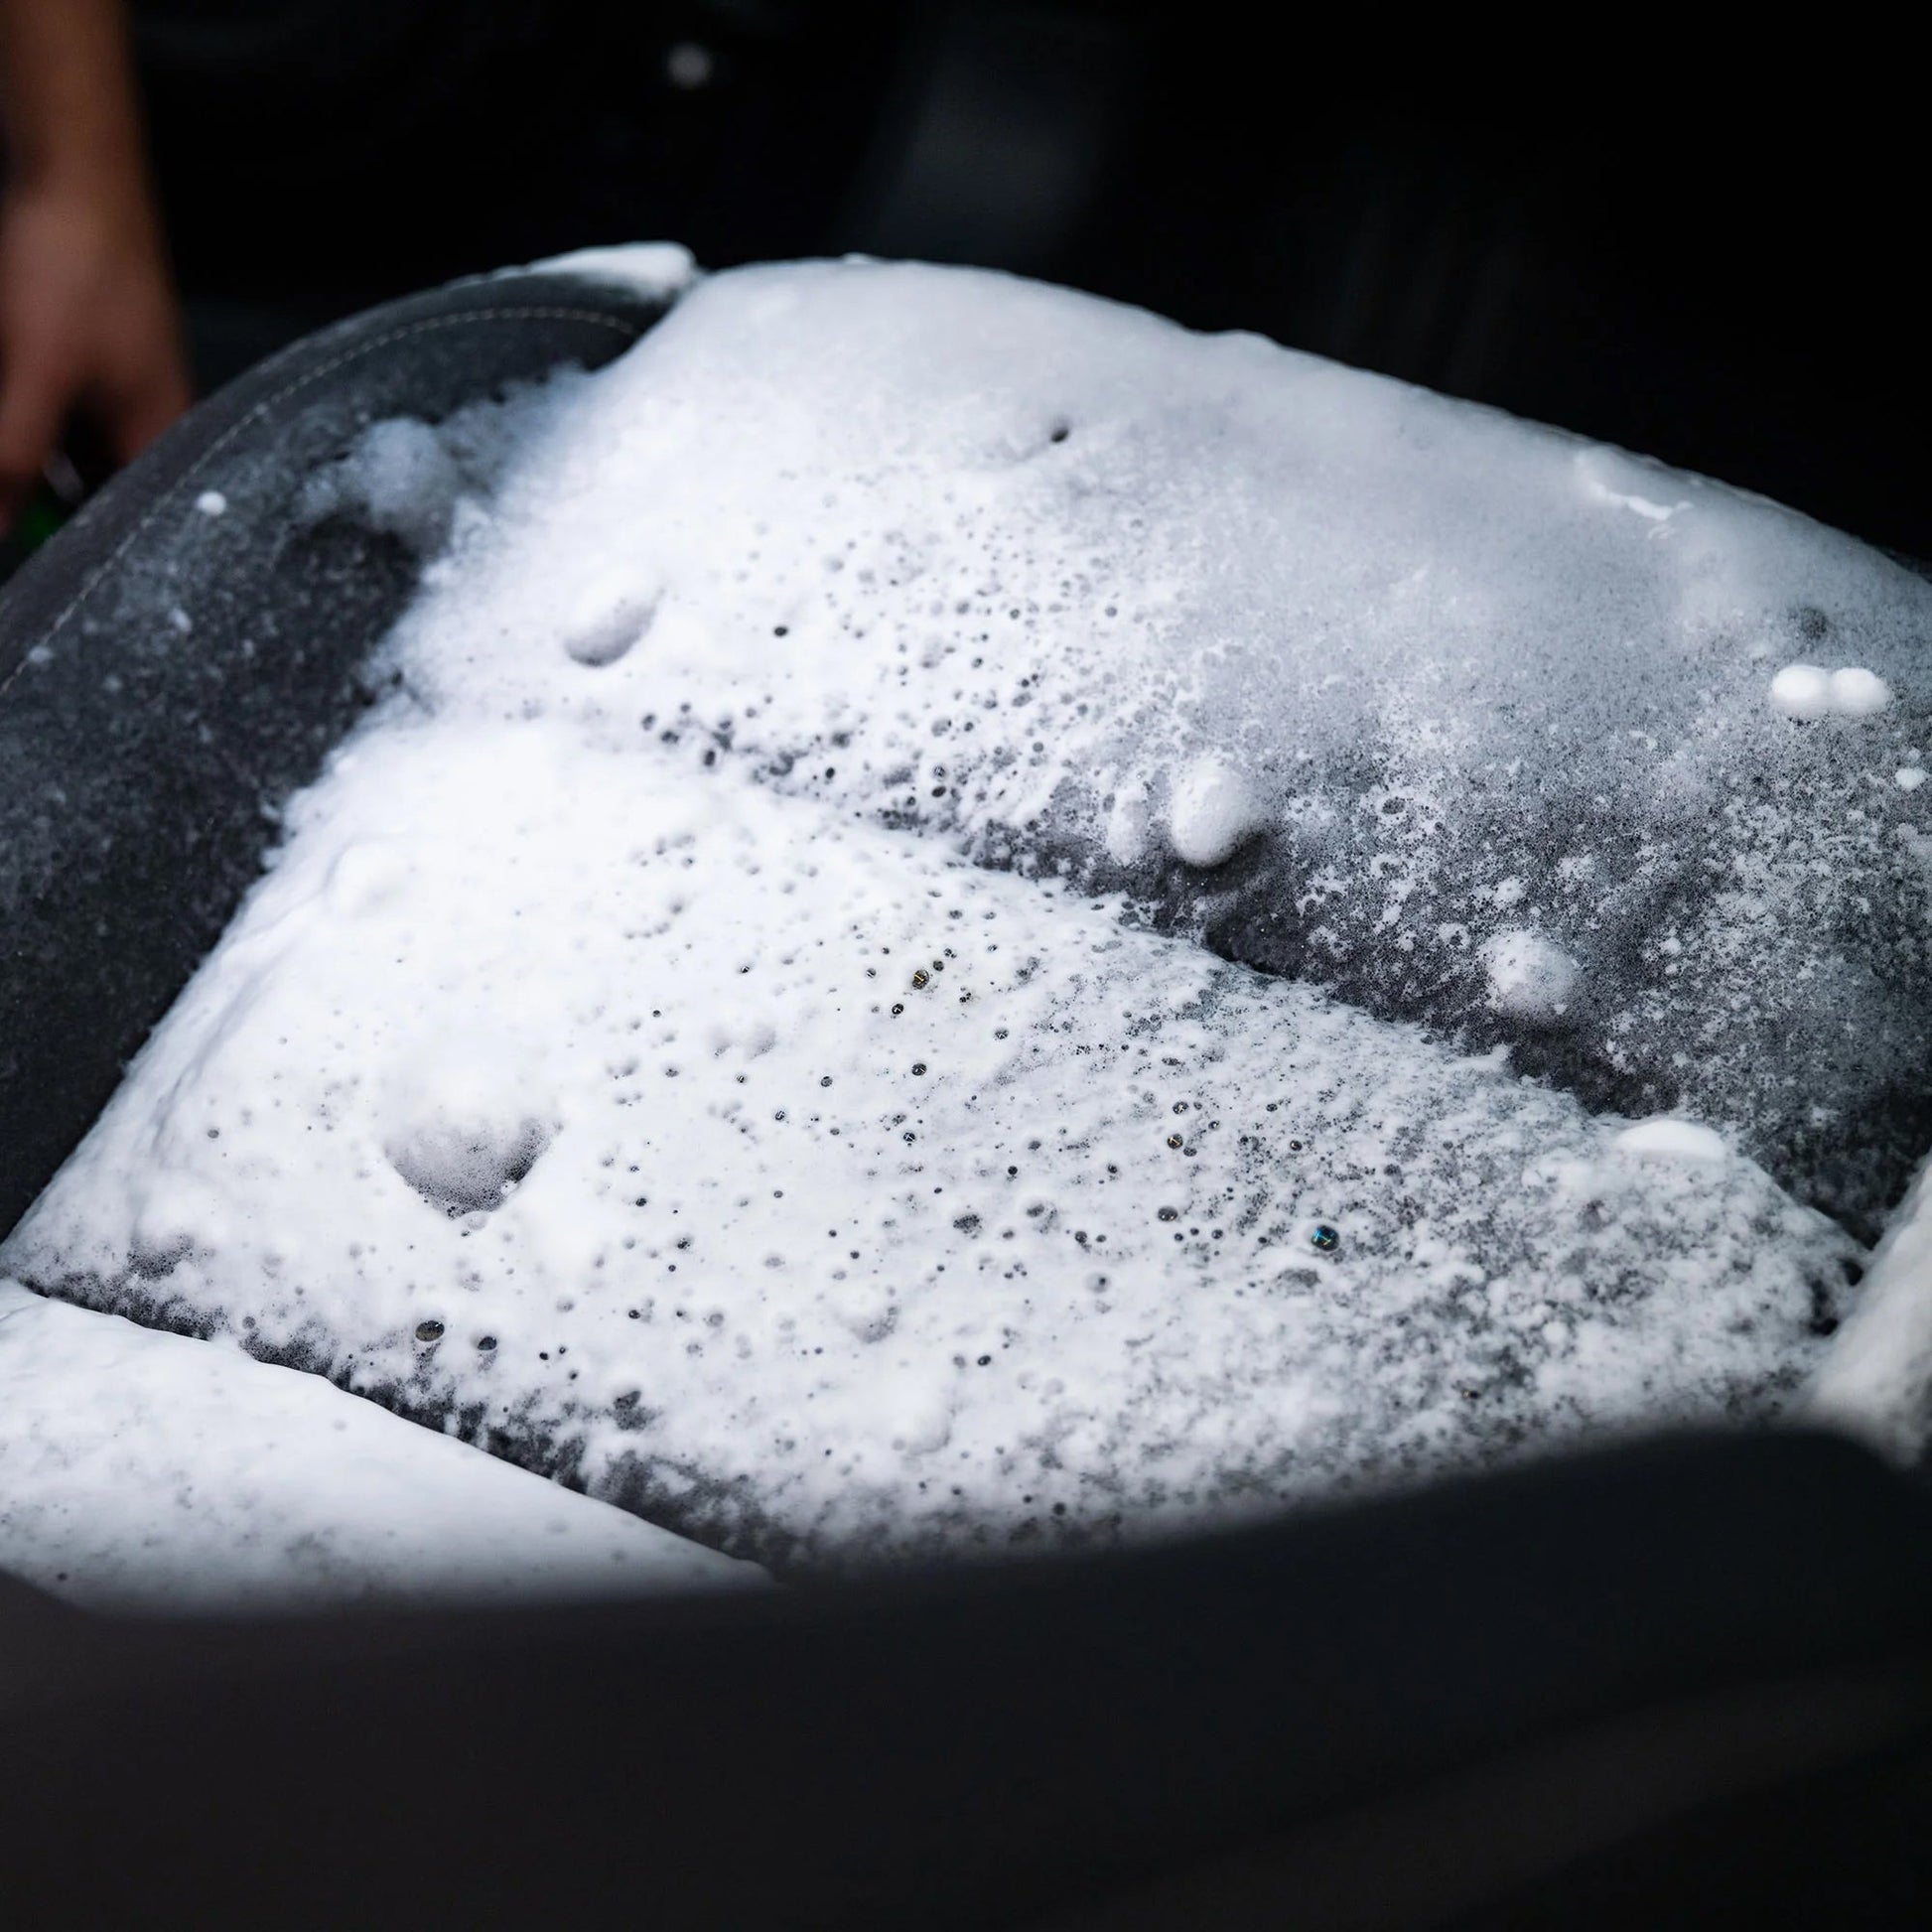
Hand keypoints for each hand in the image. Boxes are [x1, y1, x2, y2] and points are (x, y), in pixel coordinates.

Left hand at [0, 166, 191, 529]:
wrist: (73, 170)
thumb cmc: (74, 270)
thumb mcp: (36, 371)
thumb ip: (14, 455)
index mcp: (160, 439)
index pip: (128, 529)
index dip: (83, 554)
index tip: (43, 569)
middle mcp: (146, 424)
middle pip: (94, 495)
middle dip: (40, 499)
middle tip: (7, 499)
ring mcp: (114, 393)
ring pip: (65, 456)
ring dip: (25, 458)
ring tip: (11, 420)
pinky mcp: (83, 365)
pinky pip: (52, 418)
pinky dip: (23, 423)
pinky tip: (9, 408)